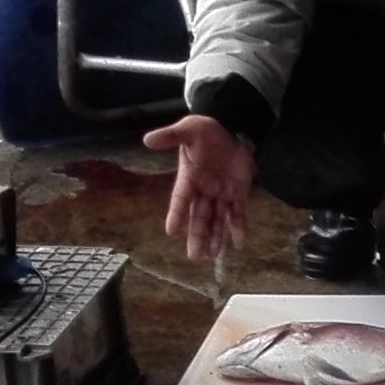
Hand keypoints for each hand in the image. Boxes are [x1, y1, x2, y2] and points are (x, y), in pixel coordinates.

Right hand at [143, 113, 254, 262]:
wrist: (231, 127)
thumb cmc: (207, 130)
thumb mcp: (188, 129)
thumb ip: (170, 136)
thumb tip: (147, 139)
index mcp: (189, 178)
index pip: (181, 198)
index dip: (176, 214)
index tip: (171, 231)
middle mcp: (203, 190)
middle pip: (199, 216)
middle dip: (197, 236)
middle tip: (194, 256)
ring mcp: (221, 194)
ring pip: (217, 220)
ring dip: (215, 237)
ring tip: (211, 256)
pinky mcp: (237, 194)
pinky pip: (237, 214)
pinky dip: (238, 229)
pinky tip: (238, 245)